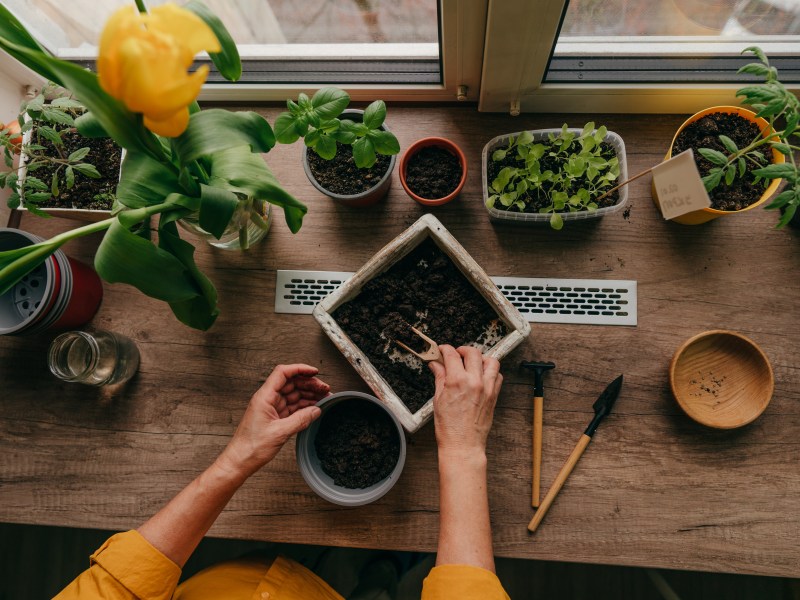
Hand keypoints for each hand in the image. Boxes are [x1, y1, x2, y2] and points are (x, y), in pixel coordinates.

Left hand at [217, 364, 329, 479]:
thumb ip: (300, 420)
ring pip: (293, 394)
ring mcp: (271, 408)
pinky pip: (292, 407)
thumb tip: (316, 411)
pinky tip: (314, 408)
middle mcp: (268, 399)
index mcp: (264, 397)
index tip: (315, 372)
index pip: (283, 373)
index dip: (300, 369)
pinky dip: (304, 406)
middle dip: (309, 384)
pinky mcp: (274, 417)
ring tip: (323, 398)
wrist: (240, 461)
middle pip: (291, 383)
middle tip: (325, 389)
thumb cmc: (251, 447)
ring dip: (308, 395)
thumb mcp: (280, 432)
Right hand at [429, 346, 502, 459]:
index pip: (452, 355)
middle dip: (462, 350)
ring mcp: (487, 388)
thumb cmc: (449, 427)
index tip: (442, 350)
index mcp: (457, 381)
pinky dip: (491, 371)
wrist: (463, 444)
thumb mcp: (439, 399)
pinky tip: (482, 375)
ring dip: (480, 358)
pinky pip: (498, 375)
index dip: (445, 349)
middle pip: (472, 353)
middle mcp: (475, 381)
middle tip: (455, 355)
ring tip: (472, 363)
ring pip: (490, 361)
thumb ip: (440, 377)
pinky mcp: (494, 395)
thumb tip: (436, 364)